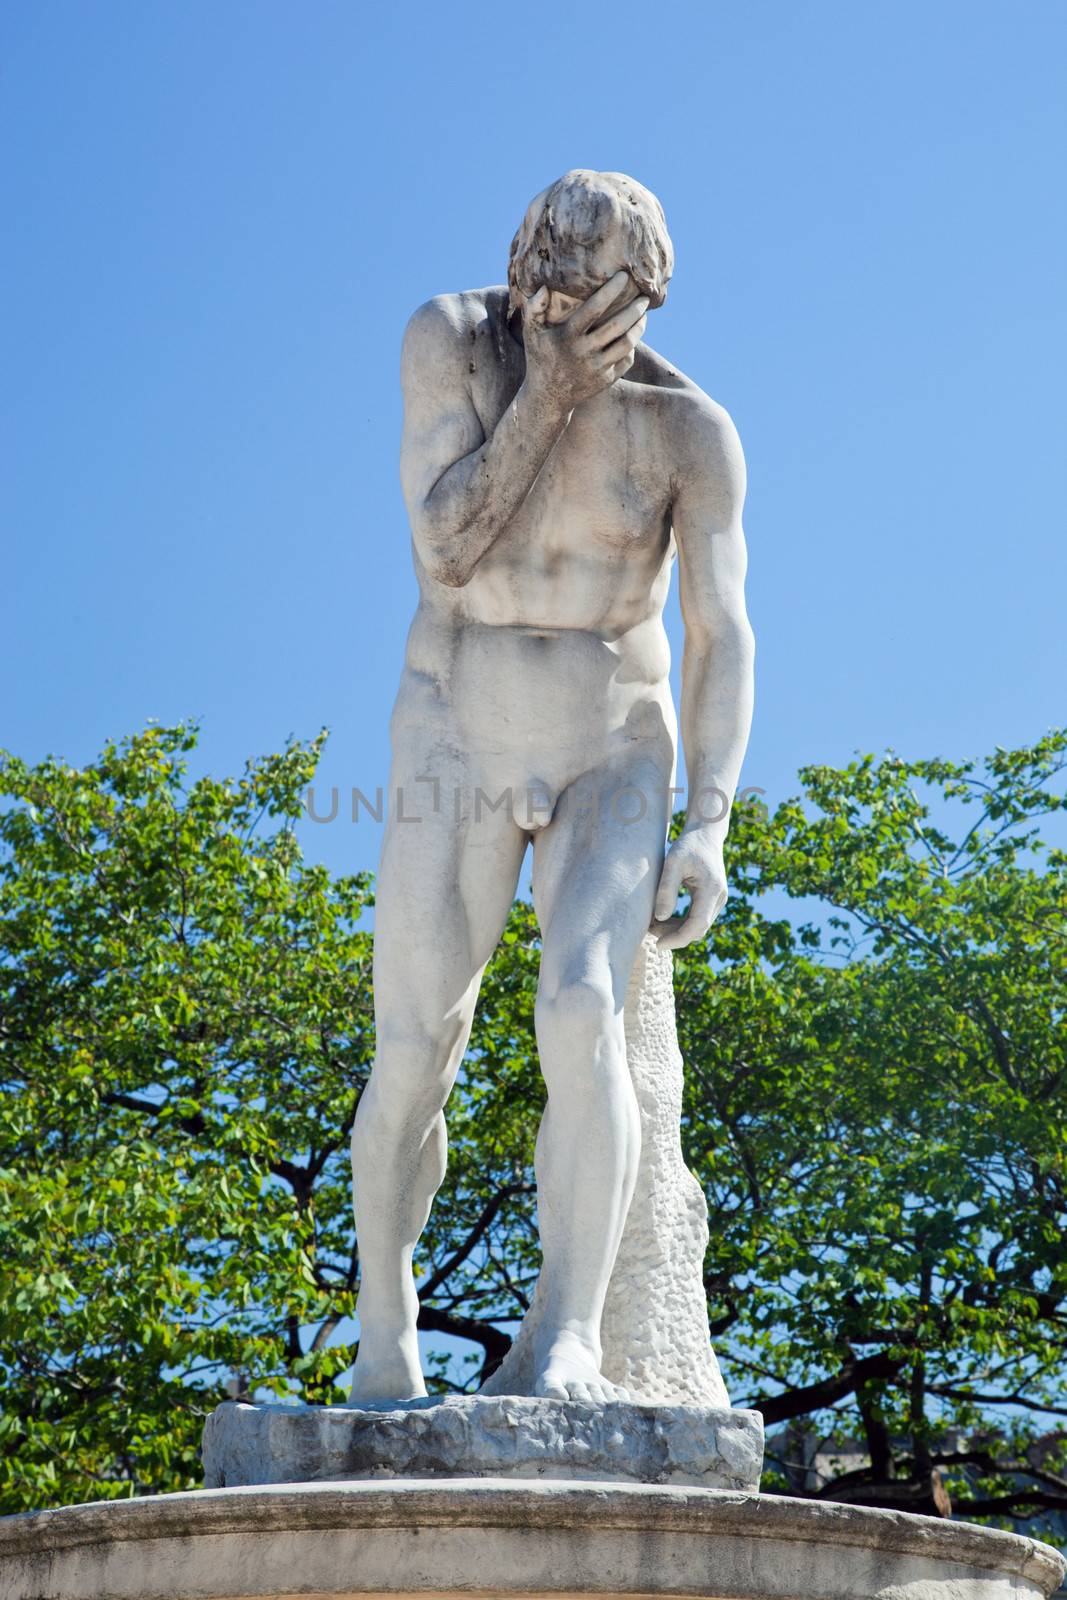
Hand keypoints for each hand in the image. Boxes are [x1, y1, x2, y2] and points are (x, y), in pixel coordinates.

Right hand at [521, 271, 648, 413]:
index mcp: (568, 337)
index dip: (611, 291)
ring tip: (643, 314)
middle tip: (645, 296)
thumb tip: (542, 287)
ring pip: (627, 343)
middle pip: (618, 326)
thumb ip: (534, 309)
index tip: (624, 276)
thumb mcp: (531, 334)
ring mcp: (597, 368)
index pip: (594, 309)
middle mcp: (584, 353)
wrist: (548, 398)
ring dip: (639, 326)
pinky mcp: (606, 380)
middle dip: (635, 308)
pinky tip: (634, 334)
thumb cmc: (540, 357)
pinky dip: (633, 346)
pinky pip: (627, 359)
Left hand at [651, 830, 727, 950]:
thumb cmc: (688, 845)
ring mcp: (718, 899)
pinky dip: (681, 923)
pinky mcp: (713, 899)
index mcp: (712, 890)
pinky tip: (663, 918)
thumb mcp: (673, 863)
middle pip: (698, 929)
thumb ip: (667, 890)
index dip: (678, 939)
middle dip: (674, 935)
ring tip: (653, 924)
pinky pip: (698, 918)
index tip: (657, 946)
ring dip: (677, 930)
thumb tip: (660, 918)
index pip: (697, 925)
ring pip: (698, 926)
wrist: (705, 833)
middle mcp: (719, 898)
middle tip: (649, 930)